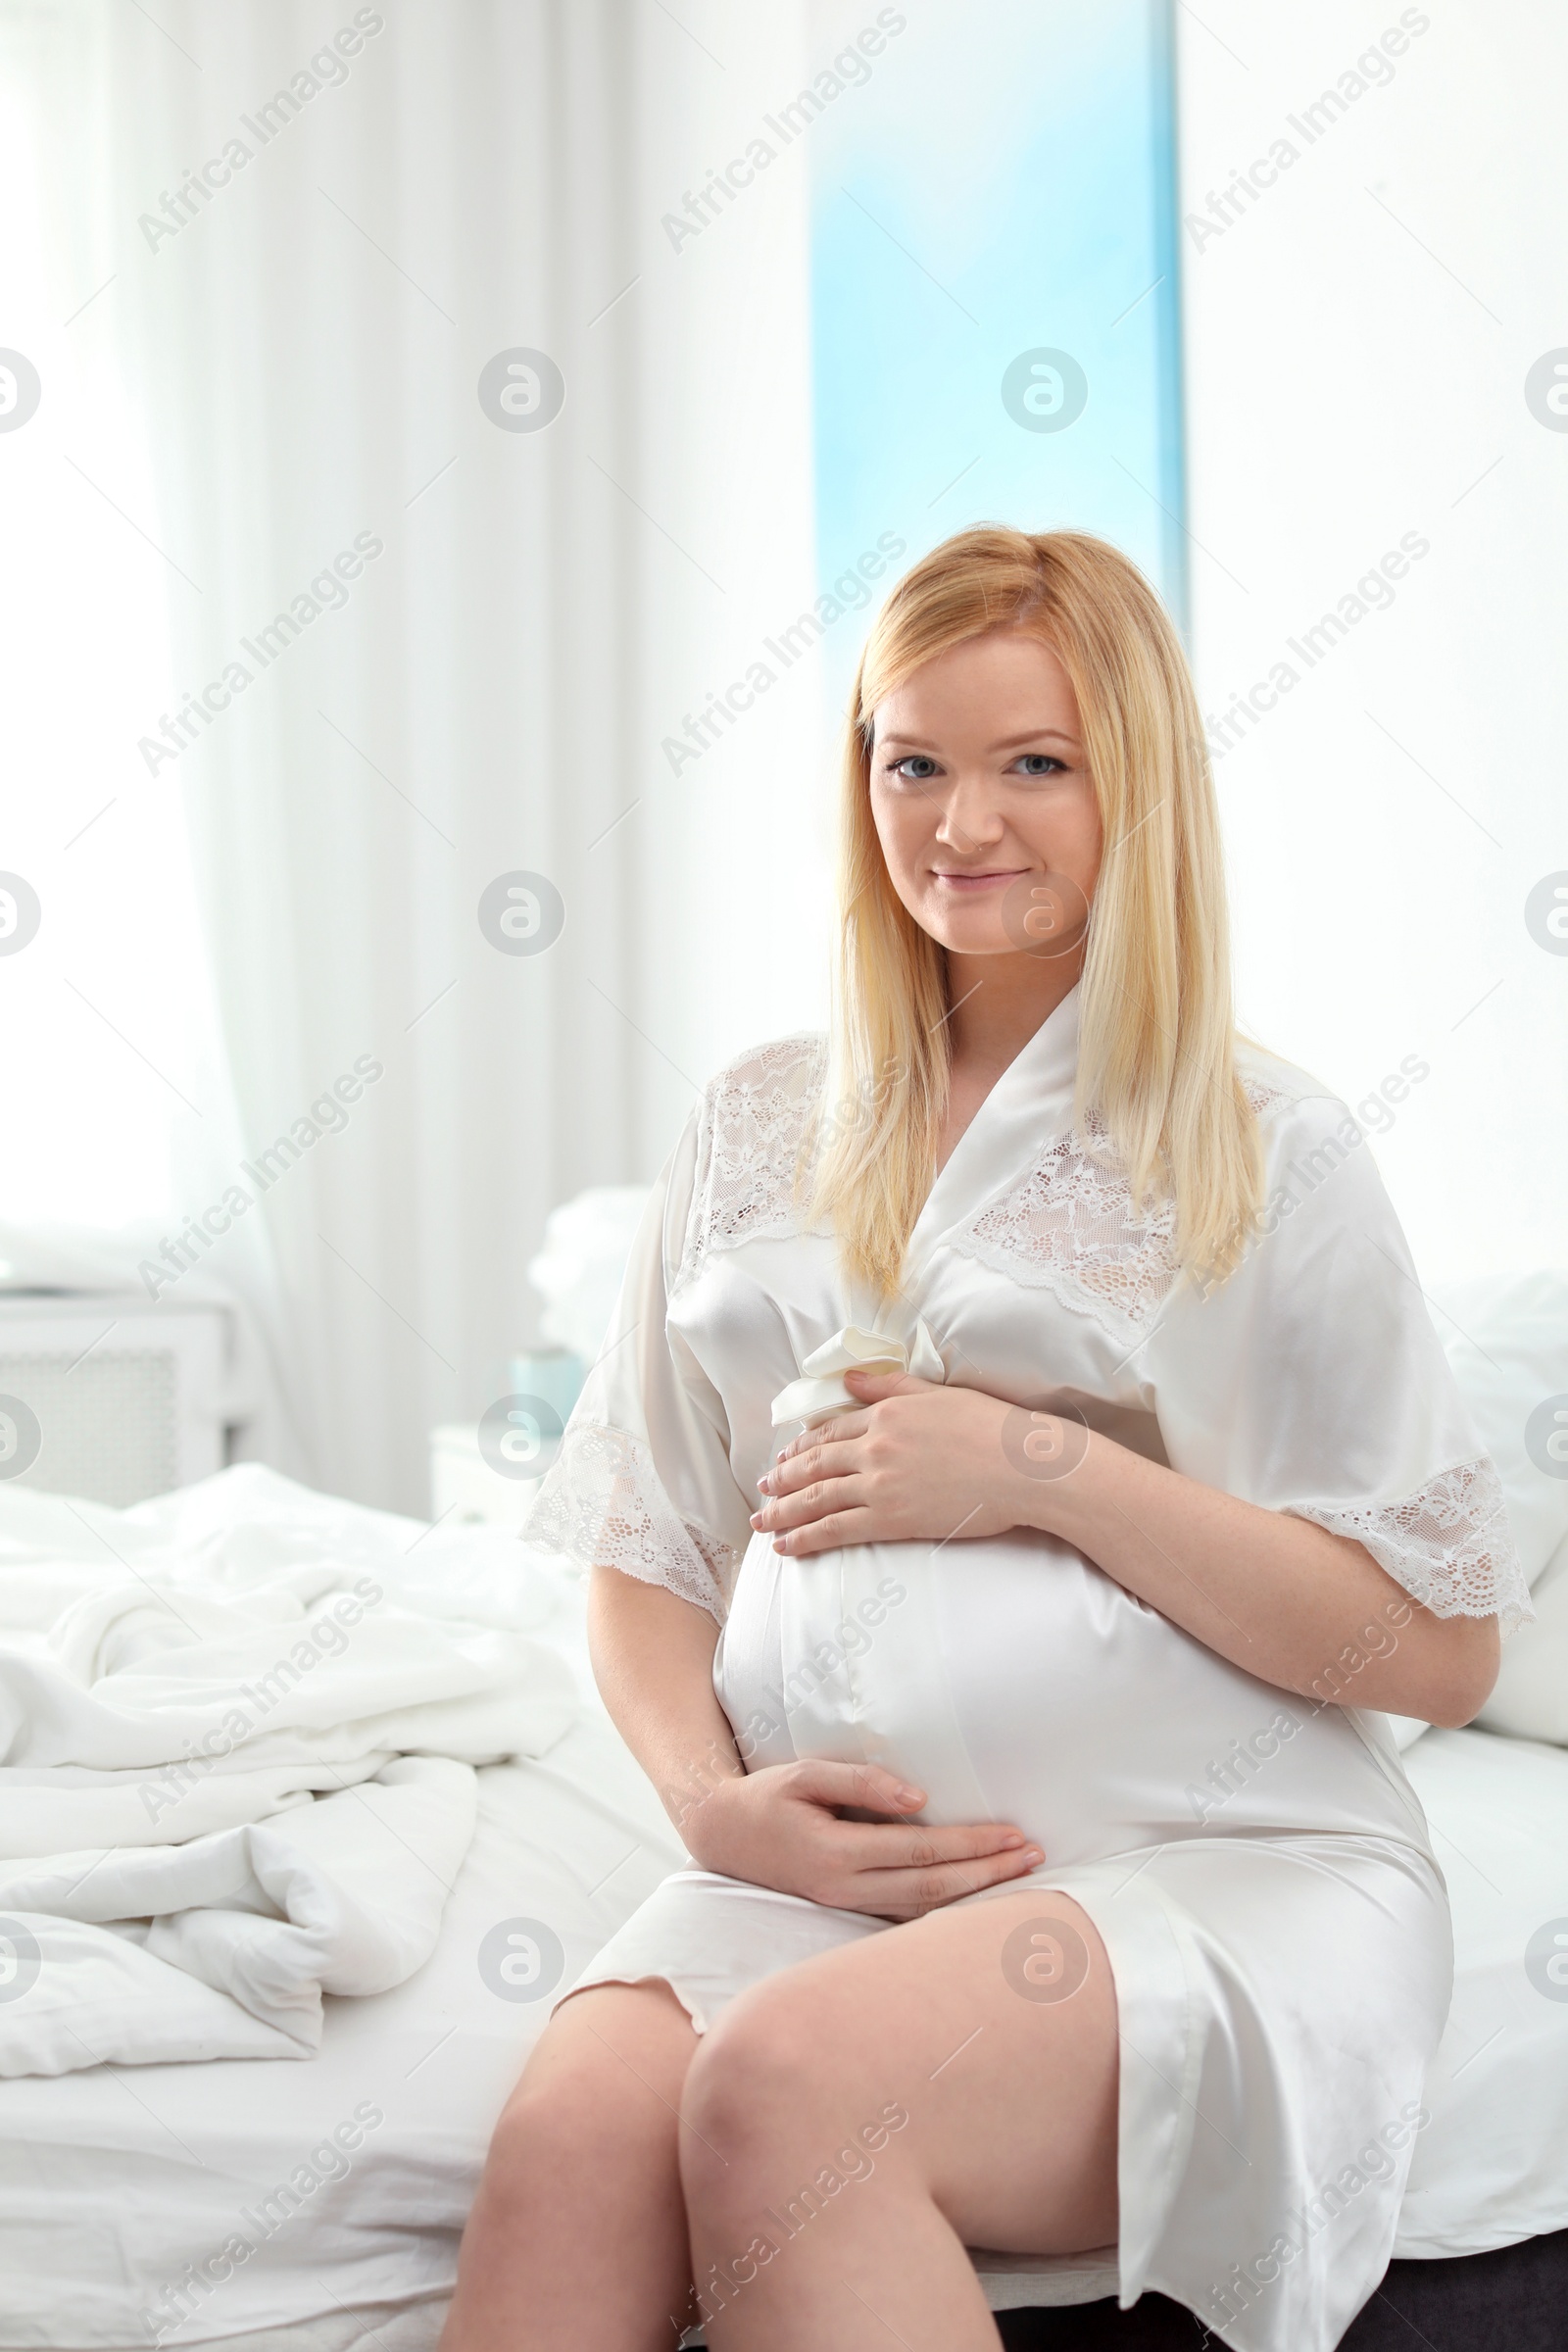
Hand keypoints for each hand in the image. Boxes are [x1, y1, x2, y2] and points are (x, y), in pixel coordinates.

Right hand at [683, 1757, 1043, 1921]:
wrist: (723, 1836)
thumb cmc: (768, 1798)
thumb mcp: (806, 1773)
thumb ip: (862, 1781)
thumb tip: (919, 1798)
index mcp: (836, 1853)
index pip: (921, 1852)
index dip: (972, 1845)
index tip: (1014, 1834)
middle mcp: (844, 1890)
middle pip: (933, 1889)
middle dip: (988, 1874)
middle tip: (1035, 1857)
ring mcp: (845, 1907)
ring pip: (923, 1911)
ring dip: (975, 1895)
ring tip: (1019, 1875)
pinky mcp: (847, 1911)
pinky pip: (905, 1917)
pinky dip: (946, 1911)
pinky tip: (976, 1899)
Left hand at [751, 1370, 1034, 1555]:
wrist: (1022, 1467)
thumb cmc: (991, 1428)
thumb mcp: (937, 1393)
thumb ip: (889, 1386)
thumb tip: (850, 1378)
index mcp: (885, 1414)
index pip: (830, 1431)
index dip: (801, 1447)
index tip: (785, 1457)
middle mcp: (874, 1446)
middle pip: (814, 1465)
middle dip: (782, 1480)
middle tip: (761, 1490)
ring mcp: (879, 1483)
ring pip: (815, 1499)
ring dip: (782, 1512)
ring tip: (761, 1522)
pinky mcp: (890, 1518)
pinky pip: (835, 1530)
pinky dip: (805, 1538)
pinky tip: (787, 1547)